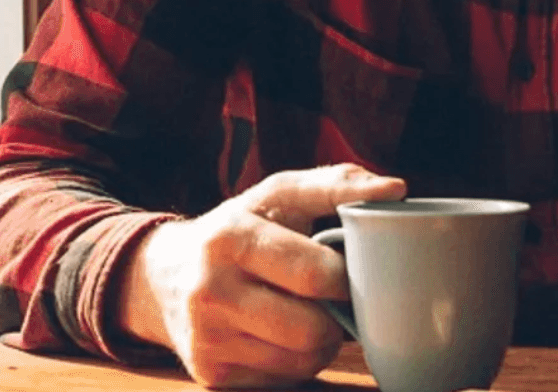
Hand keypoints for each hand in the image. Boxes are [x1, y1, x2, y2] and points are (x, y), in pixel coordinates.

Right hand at [116, 164, 405, 386]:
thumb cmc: (236, 229)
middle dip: (335, 318)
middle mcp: (210, 291)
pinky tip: (280, 337)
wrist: (163, 277)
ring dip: (319, 344)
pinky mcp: (212, 375)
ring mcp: (208, 339)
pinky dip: (293, 362)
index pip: (314, 275)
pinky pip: (282, 380)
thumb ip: (333, 186)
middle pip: (311, 330)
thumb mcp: (274, 196)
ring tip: (307, 316)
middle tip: (332, 302)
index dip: (346, 280)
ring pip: (301, 361)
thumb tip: (394, 190)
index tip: (348, 272)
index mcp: (229, 238)